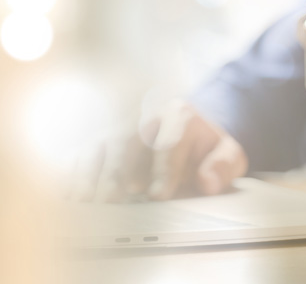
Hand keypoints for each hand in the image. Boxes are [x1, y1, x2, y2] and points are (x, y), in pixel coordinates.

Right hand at [69, 101, 247, 201]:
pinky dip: (73, 170)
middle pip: (129, 140)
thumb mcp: (228, 153)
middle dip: (122, 170)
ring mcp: (120, 124)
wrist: (191, 129)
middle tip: (116, 198)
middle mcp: (146, 115)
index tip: (158, 195)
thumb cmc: (207, 147)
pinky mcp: (100, 136)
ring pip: (101, 144)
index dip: (164, 170)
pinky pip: (82, 150)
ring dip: (92, 172)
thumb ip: (223, 166)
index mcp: (180, 116)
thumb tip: (209, 181)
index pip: (170, 143)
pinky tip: (69, 192)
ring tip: (86, 199)